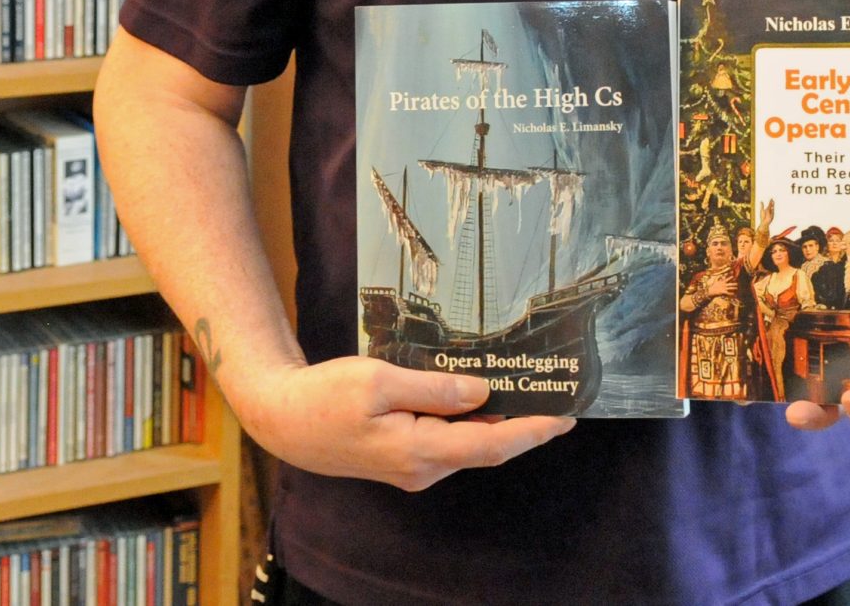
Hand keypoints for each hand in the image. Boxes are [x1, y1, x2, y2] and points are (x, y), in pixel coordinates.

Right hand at [235, 357, 574, 491]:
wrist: (283, 418)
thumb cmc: (326, 395)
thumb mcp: (380, 380)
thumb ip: (434, 389)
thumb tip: (483, 393)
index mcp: (420, 450)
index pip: (491, 444)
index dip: (532, 431)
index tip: (566, 418)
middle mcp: (422, 468)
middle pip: (486, 449)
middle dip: (524, 428)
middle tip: (559, 402)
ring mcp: (411, 468)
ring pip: (467, 446)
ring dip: (499, 425)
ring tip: (529, 396)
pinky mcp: (401, 459)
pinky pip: (448, 443)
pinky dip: (472, 424)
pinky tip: (482, 401)